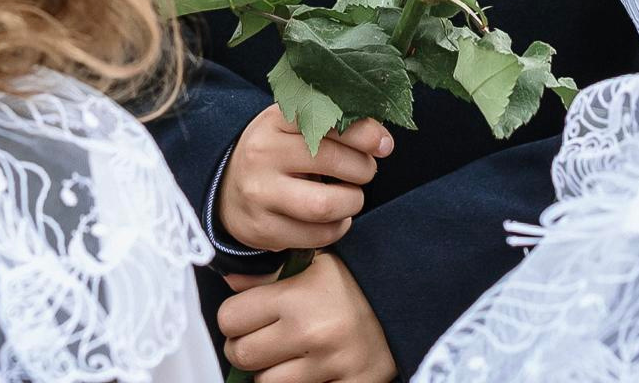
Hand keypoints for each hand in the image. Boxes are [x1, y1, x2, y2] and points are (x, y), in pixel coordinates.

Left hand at [217, 252, 395, 382]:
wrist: (408, 301)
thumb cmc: (357, 283)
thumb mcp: (315, 266)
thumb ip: (270, 275)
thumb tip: (231, 281)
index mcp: (298, 297)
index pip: (230, 318)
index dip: (236, 318)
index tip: (248, 317)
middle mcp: (311, 333)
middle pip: (241, 355)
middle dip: (247, 347)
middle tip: (265, 339)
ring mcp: (330, 366)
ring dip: (272, 372)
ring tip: (291, 356)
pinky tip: (312, 370)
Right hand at [218, 106, 394, 252]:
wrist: (227, 190)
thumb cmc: (277, 153)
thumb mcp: (294, 127)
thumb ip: (332, 125)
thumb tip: (380, 140)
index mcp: (274, 121)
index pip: (325, 119)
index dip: (362, 132)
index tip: (383, 144)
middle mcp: (262, 154)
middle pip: (330, 161)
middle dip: (362, 169)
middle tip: (365, 171)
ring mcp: (260, 194)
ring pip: (324, 205)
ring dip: (352, 201)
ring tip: (352, 196)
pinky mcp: (262, 229)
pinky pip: (316, 235)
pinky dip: (337, 228)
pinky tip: (336, 218)